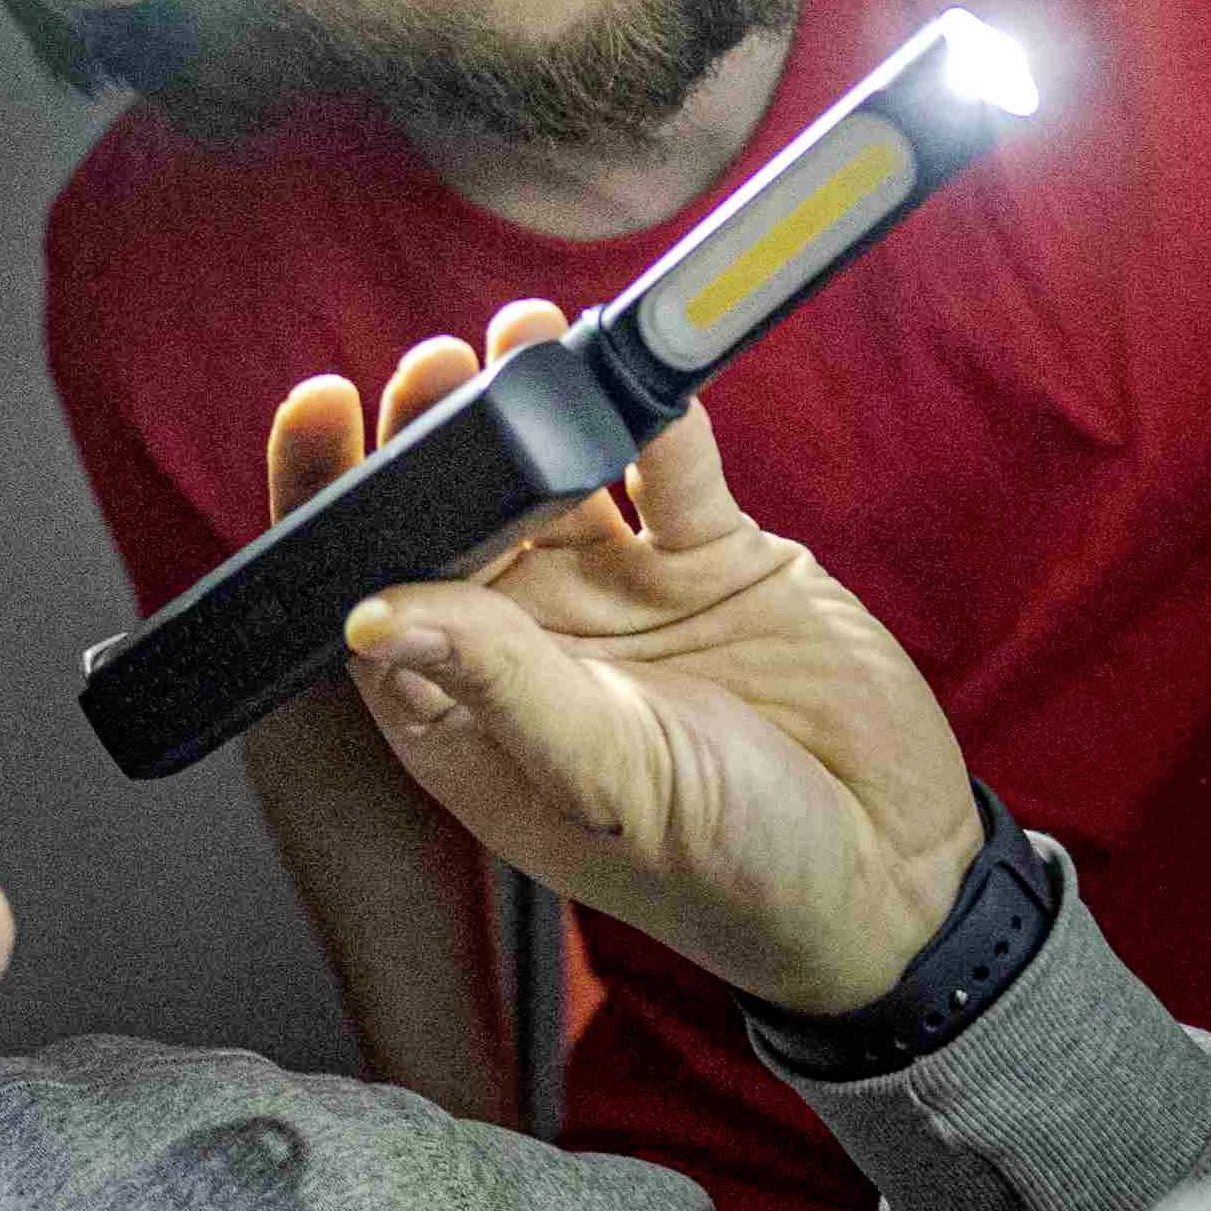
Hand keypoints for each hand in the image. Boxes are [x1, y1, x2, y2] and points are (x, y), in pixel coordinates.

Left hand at [268, 305, 980, 1019]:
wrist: (889, 875)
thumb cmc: (721, 867)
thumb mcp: (599, 778)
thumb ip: (497, 682)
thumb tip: (367, 613)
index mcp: (467, 712)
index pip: (373, 587)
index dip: (338, 501)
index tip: (322, 408)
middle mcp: (531, 641)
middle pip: (457, 513)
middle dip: (437, 436)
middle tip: (435, 364)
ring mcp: (623, 591)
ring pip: (557, 472)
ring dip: (537, 406)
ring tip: (523, 334)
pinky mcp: (715, 554)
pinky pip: (670, 465)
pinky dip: (653, 414)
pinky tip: (633, 366)